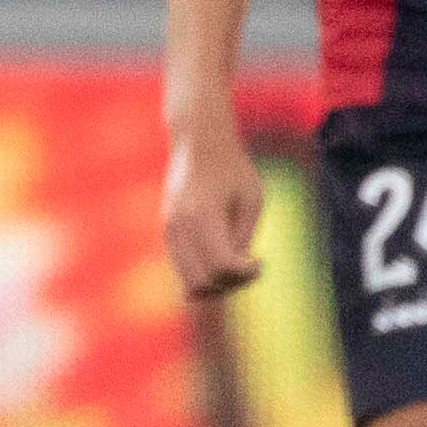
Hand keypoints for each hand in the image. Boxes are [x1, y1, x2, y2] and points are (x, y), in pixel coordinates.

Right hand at [160, 96, 266, 299]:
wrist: (197, 142)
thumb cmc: (232, 168)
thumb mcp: (250, 200)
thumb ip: (242, 238)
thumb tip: (234, 272)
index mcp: (202, 214)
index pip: (221, 265)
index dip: (245, 274)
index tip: (259, 262)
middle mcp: (179, 226)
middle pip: (202, 283)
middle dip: (230, 285)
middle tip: (248, 265)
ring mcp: (168, 231)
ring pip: (189, 282)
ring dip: (216, 284)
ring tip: (237, 263)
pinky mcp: (167, 233)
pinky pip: (184, 270)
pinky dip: (204, 274)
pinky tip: (223, 256)